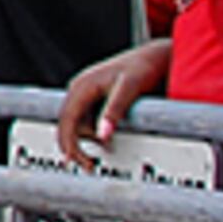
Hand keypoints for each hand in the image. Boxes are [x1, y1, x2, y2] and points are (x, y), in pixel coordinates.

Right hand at [59, 39, 173, 164]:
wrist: (155, 55)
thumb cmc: (143, 67)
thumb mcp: (130, 88)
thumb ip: (115, 111)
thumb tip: (103, 136)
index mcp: (82, 86)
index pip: (67, 119)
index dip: (67, 141)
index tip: (73, 160)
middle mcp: (79, 88)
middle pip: (67, 123)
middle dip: (74, 145)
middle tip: (88, 166)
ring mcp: (86, 92)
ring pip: (77, 123)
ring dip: (85, 139)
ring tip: (105, 150)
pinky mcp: (95, 97)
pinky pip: (87, 119)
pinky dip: (93, 132)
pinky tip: (106, 138)